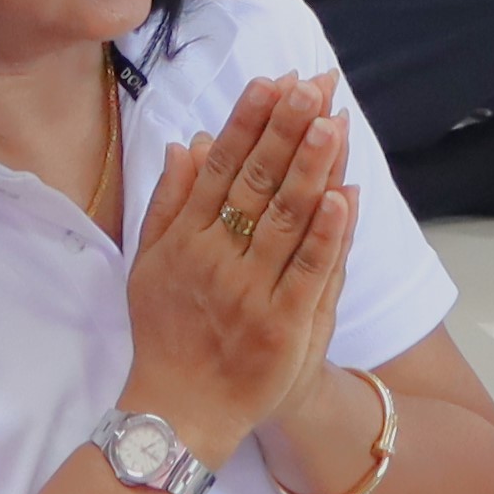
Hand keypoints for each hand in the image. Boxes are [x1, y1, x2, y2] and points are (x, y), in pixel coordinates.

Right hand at [117, 72, 354, 465]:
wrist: (178, 411)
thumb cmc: (166, 333)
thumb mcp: (149, 264)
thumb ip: (167, 202)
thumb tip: (189, 142)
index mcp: (185, 239)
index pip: (221, 168)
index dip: (248, 124)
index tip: (272, 83)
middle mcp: (215, 258)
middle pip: (256, 183)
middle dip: (286, 130)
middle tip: (312, 85)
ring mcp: (250, 292)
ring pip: (285, 219)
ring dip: (310, 168)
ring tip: (332, 121)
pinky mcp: (282, 326)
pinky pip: (309, 272)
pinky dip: (327, 234)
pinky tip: (343, 196)